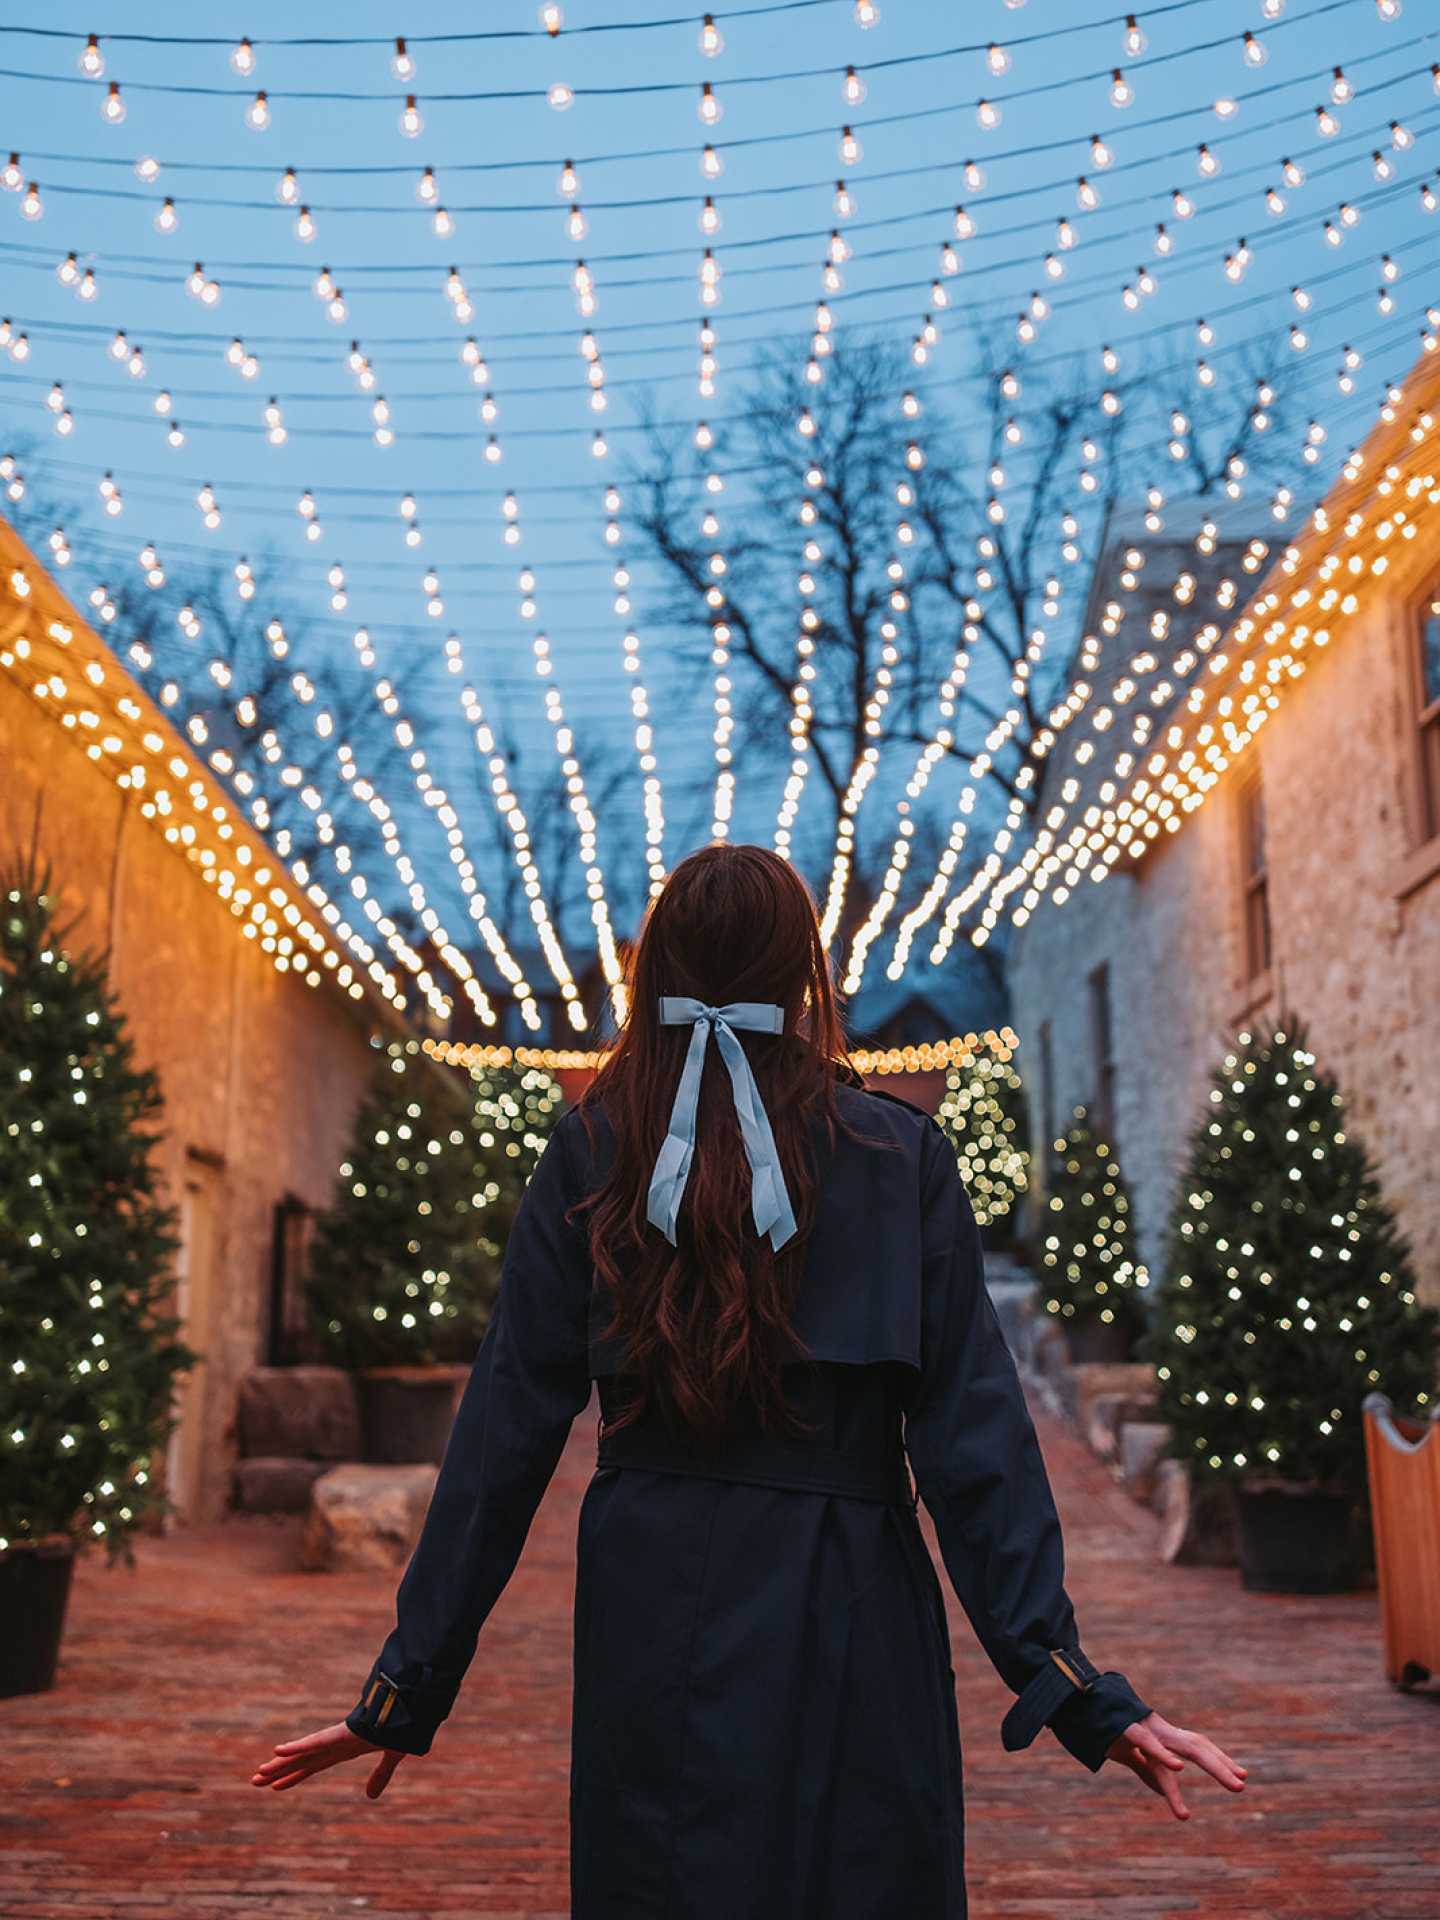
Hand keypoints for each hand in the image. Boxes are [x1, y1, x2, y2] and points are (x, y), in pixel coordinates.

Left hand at [249, 1720, 407, 1798]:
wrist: (411, 1712)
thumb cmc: (402, 1727)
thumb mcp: (391, 1756)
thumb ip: (380, 1775)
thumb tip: (371, 1797)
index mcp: (344, 1750)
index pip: (313, 1767)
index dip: (294, 1776)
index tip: (275, 1786)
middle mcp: (335, 1745)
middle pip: (301, 1762)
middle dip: (279, 1771)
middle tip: (255, 1780)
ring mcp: (336, 1739)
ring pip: (302, 1754)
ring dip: (280, 1764)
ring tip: (258, 1773)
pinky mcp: (341, 1734)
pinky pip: (315, 1742)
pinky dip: (297, 1747)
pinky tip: (278, 1750)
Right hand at [1105, 1710, 1247, 1819]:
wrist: (1079, 1704)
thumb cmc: (1107, 1729)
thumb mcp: (1131, 1755)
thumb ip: (1148, 1771)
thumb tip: (1164, 1791)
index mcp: (1163, 1735)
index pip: (1198, 1746)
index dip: (1219, 1759)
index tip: (1242, 1776)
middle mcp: (1162, 1730)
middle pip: (1199, 1746)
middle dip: (1222, 1765)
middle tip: (1243, 1784)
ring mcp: (1148, 1729)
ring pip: (1187, 1746)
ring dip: (1213, 1765)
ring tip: (1233, 1782)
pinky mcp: (1129, 1730)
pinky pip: (1150, 1745)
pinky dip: (1165, 1755)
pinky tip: (1179, 1768)